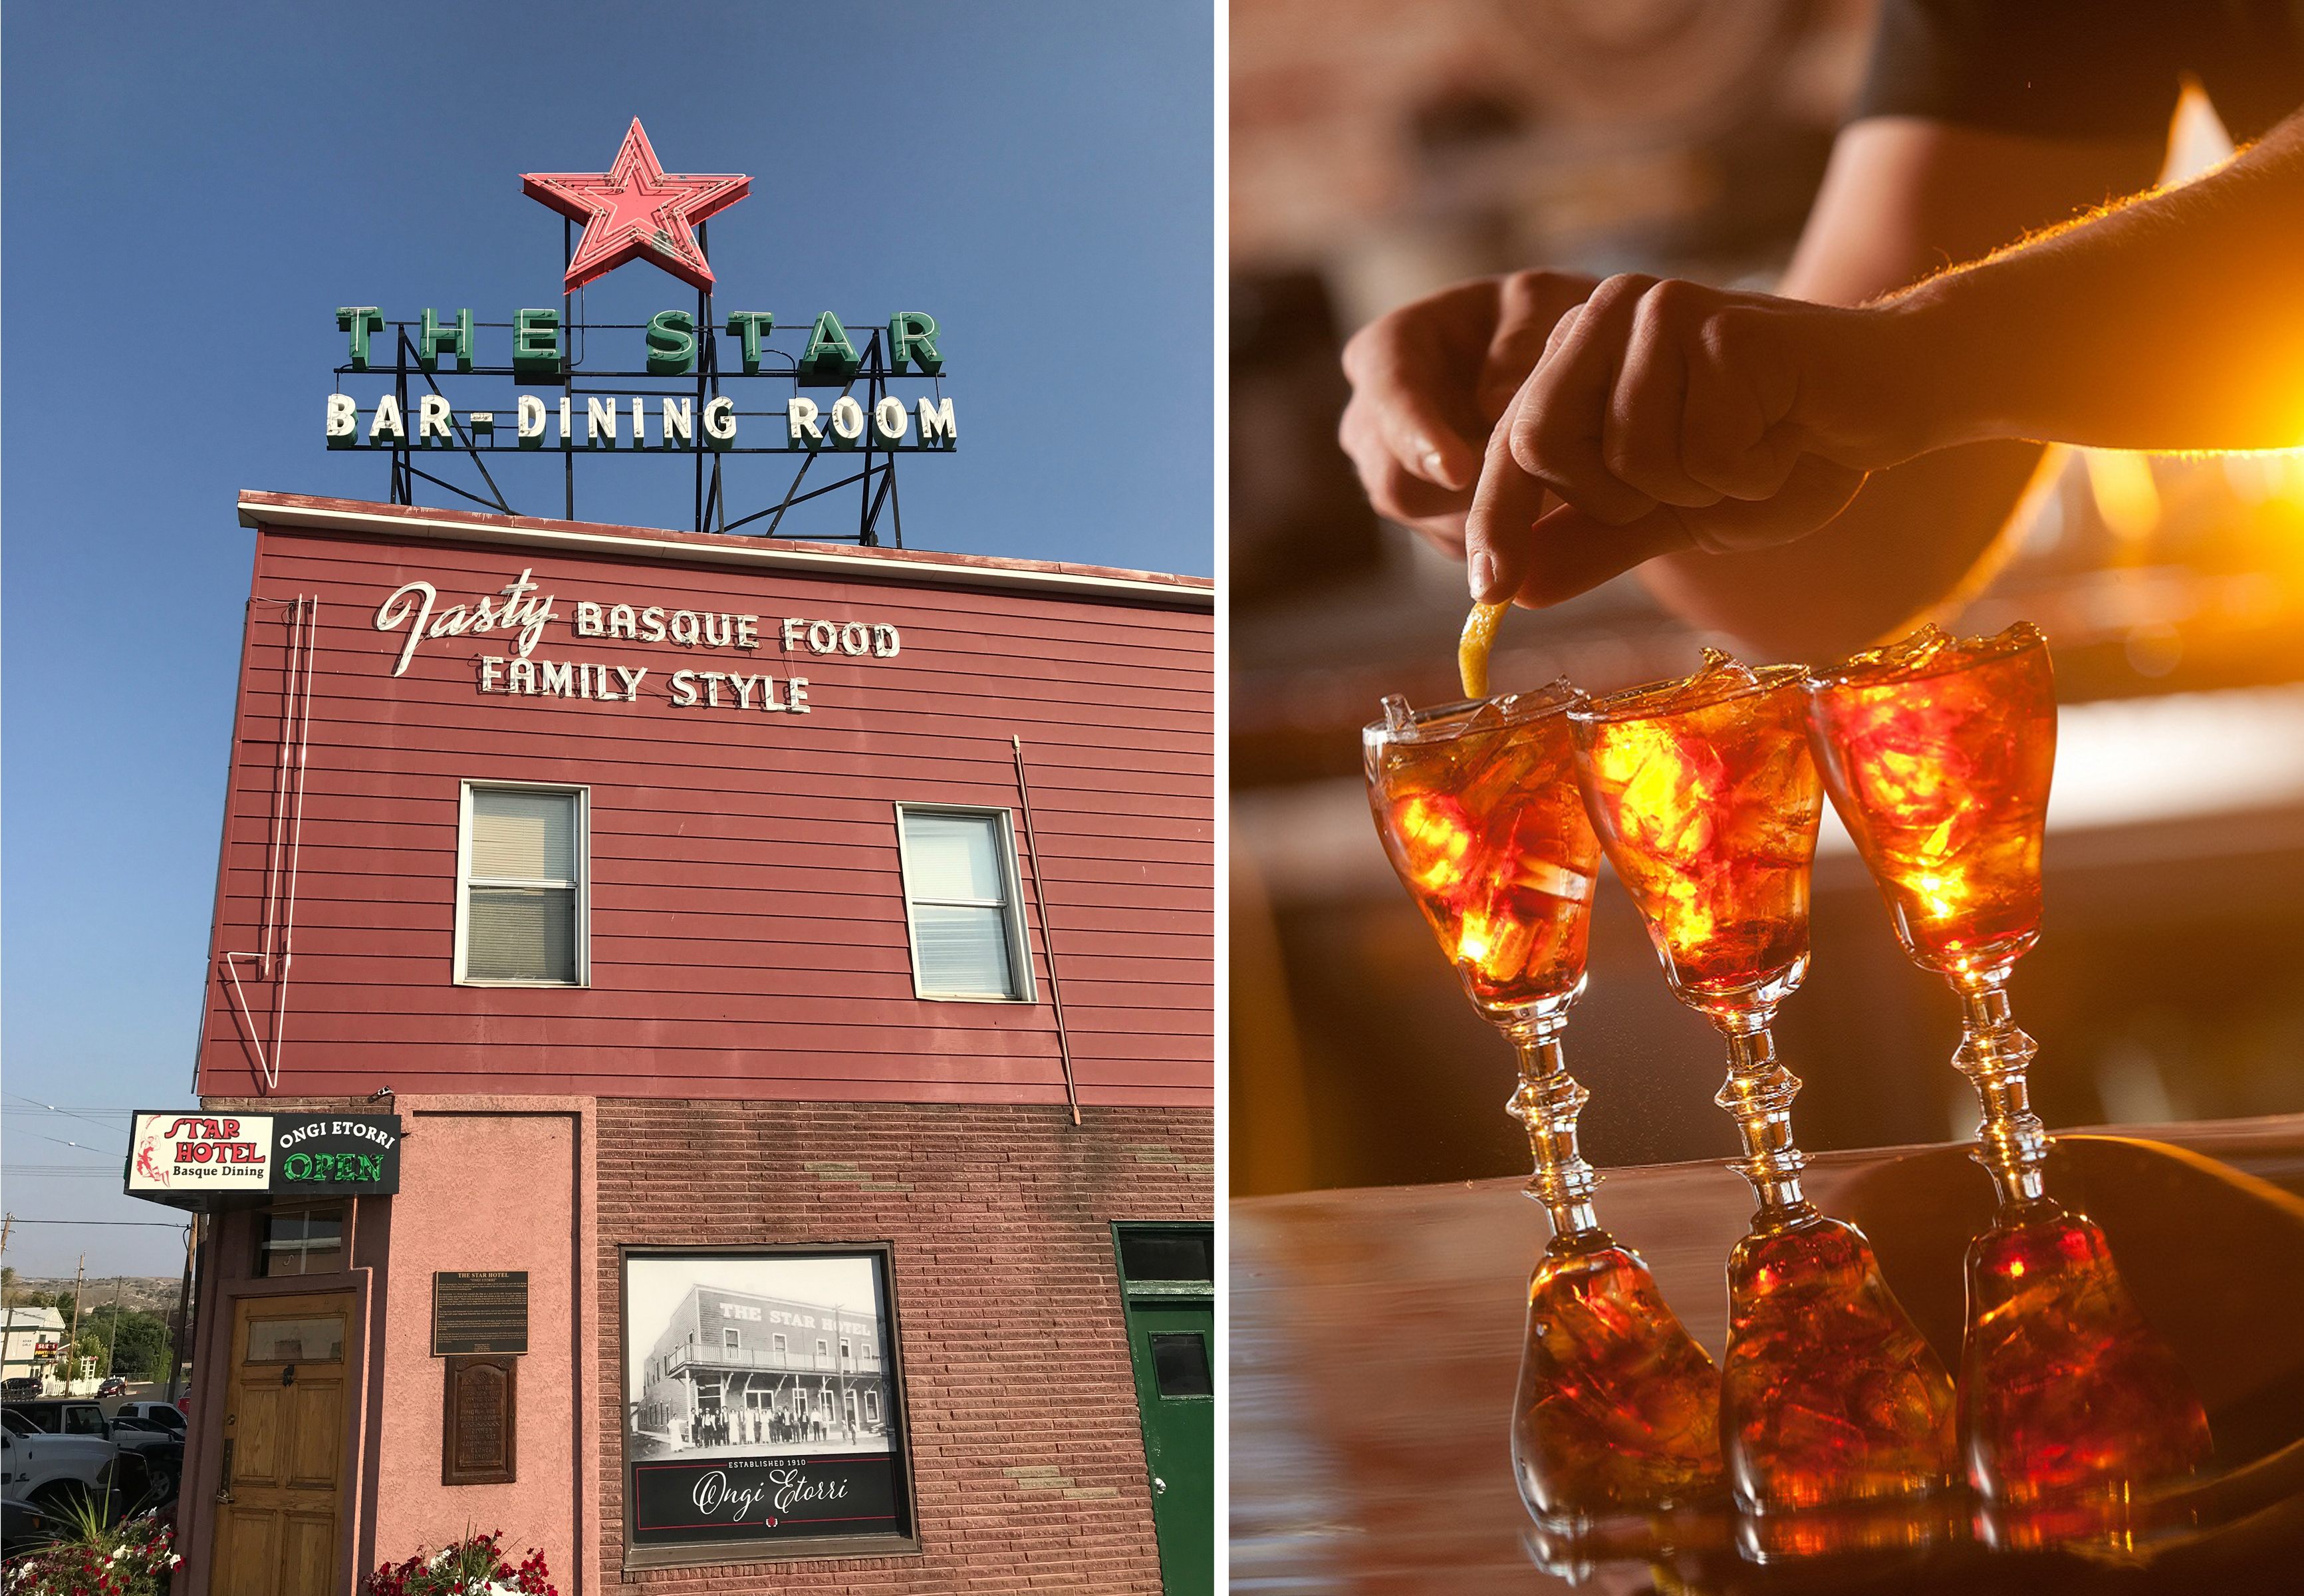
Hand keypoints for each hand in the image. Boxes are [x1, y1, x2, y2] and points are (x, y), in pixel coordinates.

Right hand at [1338, 271, 1598, 554]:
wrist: (1548, 353)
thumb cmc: (1536, 315)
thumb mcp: (1540, 299)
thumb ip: (1521, 338)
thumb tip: (1492, 404)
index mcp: (1386, 350)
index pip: (1388, 397)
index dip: (1418, 437)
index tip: (1458, 471)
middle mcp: (1372, 417)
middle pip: (1393, 478)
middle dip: (1458, 492)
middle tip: (1535, 487)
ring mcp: (1391, 470)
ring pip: (1421, 518)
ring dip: (1482, 511)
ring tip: (1548, 485)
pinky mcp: (1425, 513)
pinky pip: (1451, 538)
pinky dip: (1495, 528)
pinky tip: (1540, 501)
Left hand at [1463, 274, 1927, 605]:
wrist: (1887, 402)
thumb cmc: (1777, 451)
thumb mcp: (1671, 514)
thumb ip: (1592, 541)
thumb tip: (1514, 588)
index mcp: (1580, 354)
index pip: (1511, 446)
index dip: (1496, 521)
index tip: (1489, 592)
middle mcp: (1607, 315)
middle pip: (1542, 443)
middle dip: (1616, 500)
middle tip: (1688, 487)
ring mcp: (1662, 312)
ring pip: (1630, 456)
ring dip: (1698, 486)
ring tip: (1747, 450)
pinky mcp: (1724, 325)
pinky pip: (1706, 448)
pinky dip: (1749, 469)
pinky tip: (1783, 434)